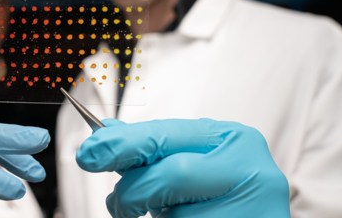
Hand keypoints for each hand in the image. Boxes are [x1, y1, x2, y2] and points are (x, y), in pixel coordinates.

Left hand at [76, 118, 289, 217]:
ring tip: (146, 214)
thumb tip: (107, 132)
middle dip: (133, 186)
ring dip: (151, 216)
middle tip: (110, 197)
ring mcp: (252, 206)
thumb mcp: (192, 162)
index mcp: (234, 138)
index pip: (168, 134)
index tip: (89, 151)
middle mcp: (249, 168)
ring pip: (177, 212)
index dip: (123, 143)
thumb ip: (155, 149)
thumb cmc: (222, 193)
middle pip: (174, 172)